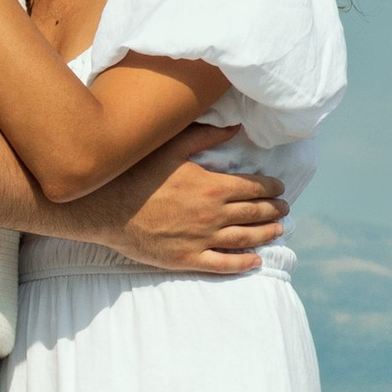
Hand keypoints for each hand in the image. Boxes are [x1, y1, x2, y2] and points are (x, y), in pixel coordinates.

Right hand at [64, 127, 285, 273]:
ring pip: (244, 239)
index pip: (254, 188)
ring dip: (266, 234)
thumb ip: (206, 136)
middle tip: (284, 209)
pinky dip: (243, 264)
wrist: (106, 209)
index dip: (271, 187)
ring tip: (278, 231)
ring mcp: (201, 240)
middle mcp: (213, 216)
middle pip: (254, 213)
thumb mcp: (171, 147)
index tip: (280, 187)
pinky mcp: (187, 259)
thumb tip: (235, 126)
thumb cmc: (136, 174)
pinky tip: (254, 261)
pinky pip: (222, 265)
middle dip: (274, 210)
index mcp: (212, 187)